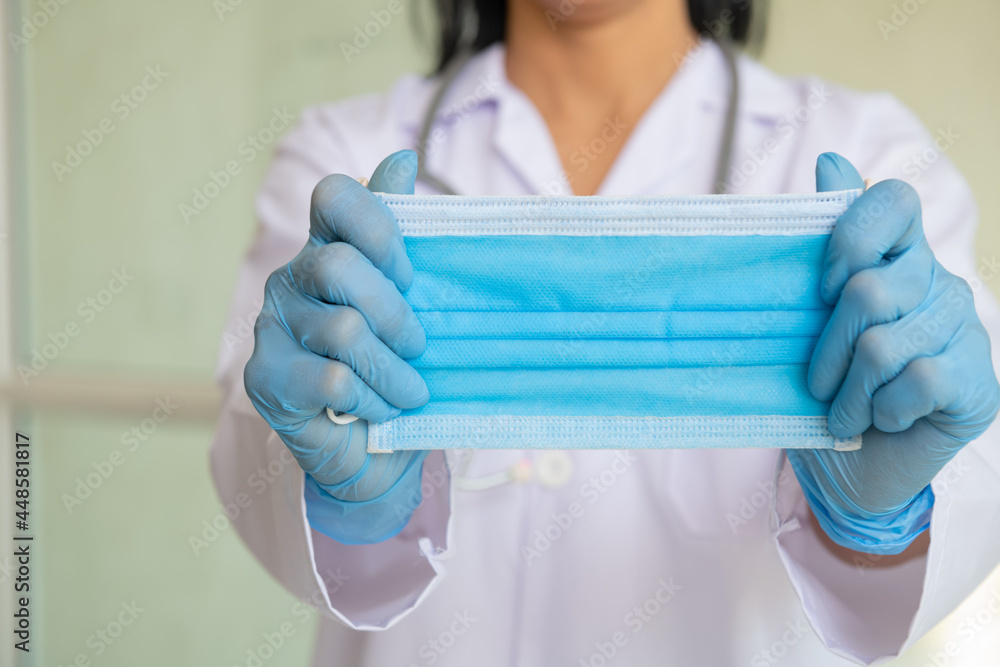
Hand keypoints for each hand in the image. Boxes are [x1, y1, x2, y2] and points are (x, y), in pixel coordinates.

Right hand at [244, 150, 429, 517]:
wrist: (373, 449)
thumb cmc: (394, 366)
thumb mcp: (409, 300)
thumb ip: (400, 232)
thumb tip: (402, 157)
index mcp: (326, 249)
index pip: (335, 197)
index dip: (378, 226)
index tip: (410, 273)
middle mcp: (291, 280)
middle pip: (340, 266)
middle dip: (395, 311)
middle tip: (418, 344)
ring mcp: (271, 329)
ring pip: (344, 330)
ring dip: (393, 369)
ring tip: (408, 390)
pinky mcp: (265, 378)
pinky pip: (334, 380)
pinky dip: (372, 400)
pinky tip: (379, 412)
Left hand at [787, 153, 998, 550]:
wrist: (851, 466)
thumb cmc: (824, 386)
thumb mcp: (806, 320)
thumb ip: (820, 246)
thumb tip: (831, 160)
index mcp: (897, 257)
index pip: (893, 200)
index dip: (851, 235)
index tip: (818, 288)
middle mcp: (938, 282)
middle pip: (868, 289)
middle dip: (827, 349)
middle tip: (818, 381)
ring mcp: (964, 329)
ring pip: (884, 345)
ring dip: (848, 393)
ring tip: (842, 412)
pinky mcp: (977, 381)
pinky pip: (917, 382)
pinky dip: (883, 412)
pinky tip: (883, 421)